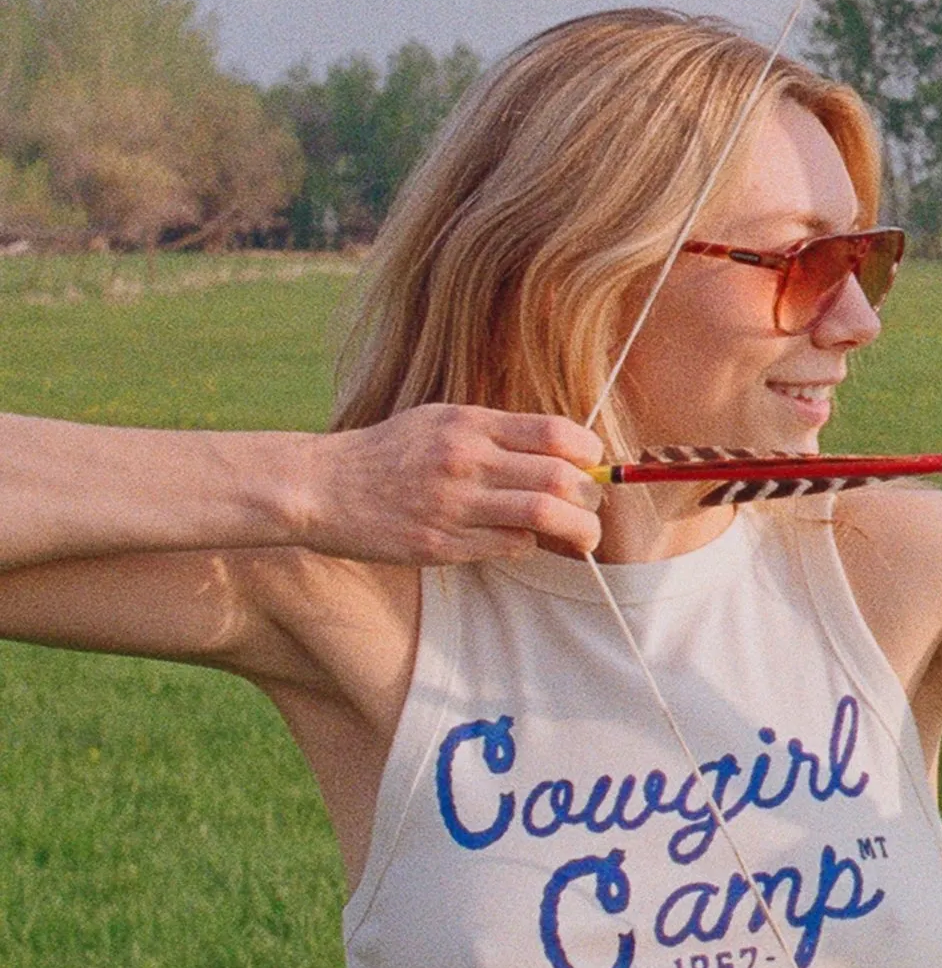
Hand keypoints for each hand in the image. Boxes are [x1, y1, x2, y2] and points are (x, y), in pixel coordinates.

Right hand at [296, 405, 605, 563]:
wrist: (322, 487)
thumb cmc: (389, 453)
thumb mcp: (440, 421)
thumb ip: (496, 432)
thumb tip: (562, 449)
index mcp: (470, 424)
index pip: (555, 432)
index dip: (589, 451)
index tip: (592, 464)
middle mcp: (466, 461)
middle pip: (561, 478)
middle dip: (591, 497)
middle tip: (592, 507)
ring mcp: (454, 505)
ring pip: (544, 517)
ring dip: (578, 530)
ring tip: (584, 537)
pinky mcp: (441, 545)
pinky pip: (510, 547)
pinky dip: (528, 545)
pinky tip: (522, 541)